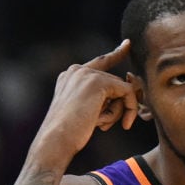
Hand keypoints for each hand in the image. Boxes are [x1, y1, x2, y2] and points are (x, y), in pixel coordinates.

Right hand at [33, 40, 138, 162]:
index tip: (127, 44)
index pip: (100, 62)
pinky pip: (127, 92)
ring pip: (121, 89)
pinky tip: (124, 125)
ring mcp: (87, 74)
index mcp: (70, 76)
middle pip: (115, 82)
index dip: (116, 54)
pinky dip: (129, 109)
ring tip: (101, 125)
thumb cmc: (69, 135)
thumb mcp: (84, 112)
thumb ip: (100, 99)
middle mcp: (77, 70)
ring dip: (118, 111)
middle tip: (113, 124)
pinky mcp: (98, 82)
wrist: (56, 140)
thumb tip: (127, 88)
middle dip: (118, 106)